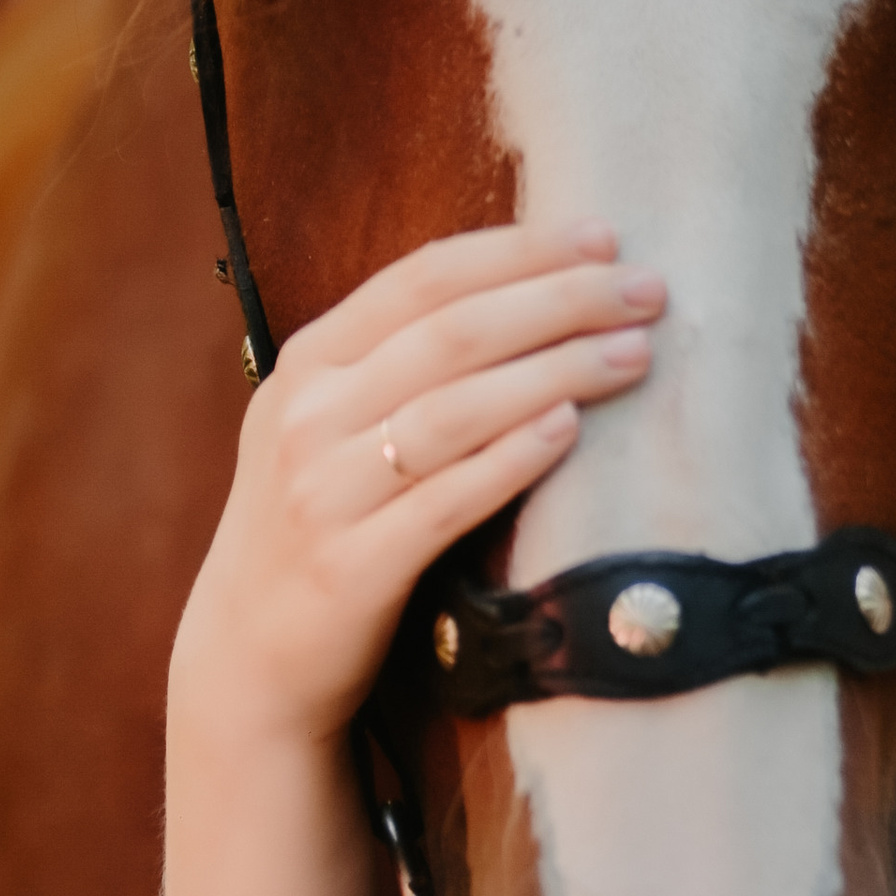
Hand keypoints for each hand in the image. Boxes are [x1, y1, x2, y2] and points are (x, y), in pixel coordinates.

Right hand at [171, 221, 662, 745]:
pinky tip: (571, 428)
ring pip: (456, 409)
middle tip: (647, 290)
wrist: (247, 658)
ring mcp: (324, 491)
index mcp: (308, 363)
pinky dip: (513, 457)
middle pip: (453, 333)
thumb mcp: (329, 426)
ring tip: (634, 353)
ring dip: (556, 371)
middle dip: (560, 300)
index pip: (424, 278)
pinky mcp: (352, 567)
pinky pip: (447, 501)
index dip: (519, 251)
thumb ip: (399, 364)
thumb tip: (531, 294)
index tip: (603, 238)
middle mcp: (308, 416)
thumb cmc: (320, 525)